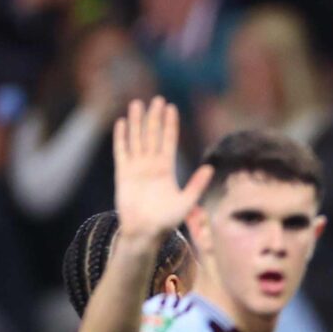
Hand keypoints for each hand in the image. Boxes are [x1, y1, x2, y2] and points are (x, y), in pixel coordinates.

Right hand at [111, 98, 211, 241]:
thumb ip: (197, 184)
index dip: (170, 125)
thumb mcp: (186, 202)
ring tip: (137, 104)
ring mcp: (136, 168)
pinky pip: (122, 151)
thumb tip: (210, 168)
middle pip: (153, 135)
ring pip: (137, 139)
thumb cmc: (166, 221)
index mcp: (166, 170)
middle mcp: (151, 165)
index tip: (171, 107)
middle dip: (154, 117)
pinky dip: (122, 138)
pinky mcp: (123, 174)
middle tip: (156, 99)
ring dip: (136, 122)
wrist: (144, 232)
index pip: (169, 141)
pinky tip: (122, 123)